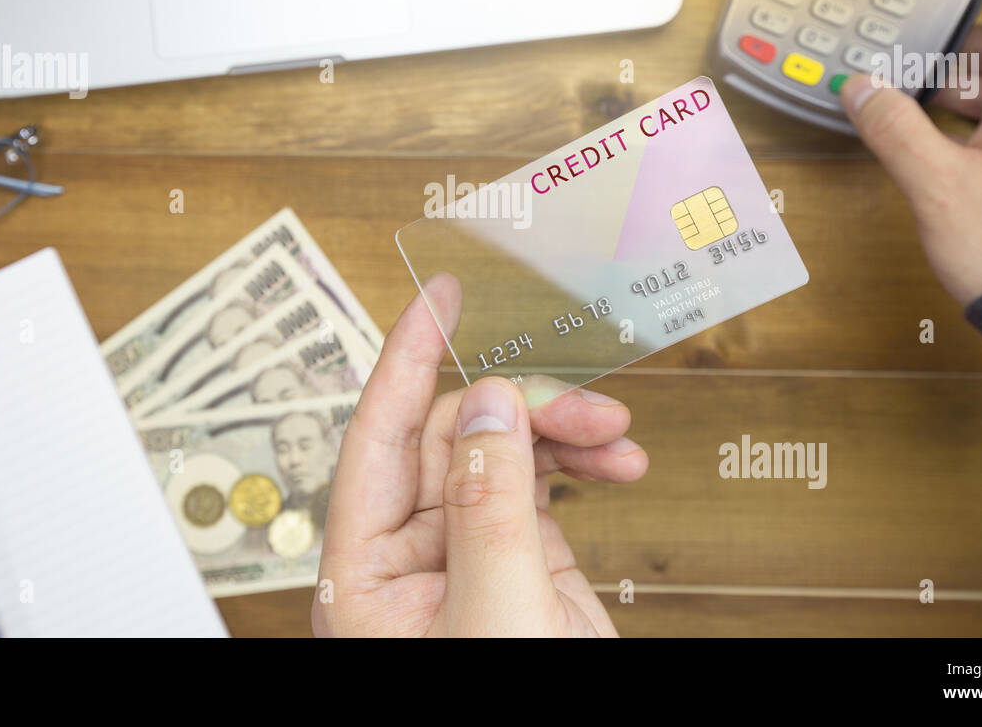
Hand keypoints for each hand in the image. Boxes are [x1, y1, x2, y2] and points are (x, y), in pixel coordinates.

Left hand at [312, 274, 647, 636]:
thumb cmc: (510, 713)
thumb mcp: (495, 617)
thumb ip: (486, 508)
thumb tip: (481, 408)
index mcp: (366, 573)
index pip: (376, 436)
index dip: (408, 357)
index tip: (438, 295)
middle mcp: (410, 557)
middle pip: (452, 436)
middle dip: (520, 407)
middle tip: (584, 404)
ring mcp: (467, 555)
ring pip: (501, 452)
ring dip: (560, 432)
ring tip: (614, 437)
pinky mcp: (518, 561)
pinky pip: (539, 483)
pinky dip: (579, 464)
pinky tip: (615, 465)